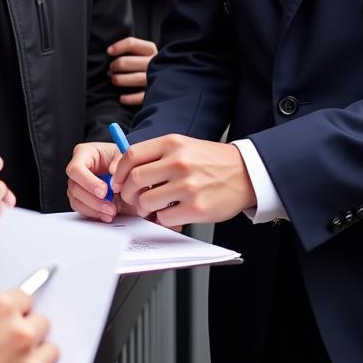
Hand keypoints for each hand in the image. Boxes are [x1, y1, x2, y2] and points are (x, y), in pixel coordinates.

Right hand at [65, 141, 139, 222]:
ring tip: (112, 211)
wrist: (125, 172)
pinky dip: (95, 214)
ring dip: (95, 209)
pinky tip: (107, 214)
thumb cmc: (120, 159)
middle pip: (74, 187)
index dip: (87, 181)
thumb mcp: (123, 154)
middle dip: (93, 200)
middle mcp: (78, 170)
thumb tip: (113, 171)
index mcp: (84, 153)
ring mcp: (77, 185)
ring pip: (77, 201)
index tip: (103, 191)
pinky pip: (82, 210)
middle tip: (110, 206)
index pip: (76, 168)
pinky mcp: (81, 198)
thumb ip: (119, 160)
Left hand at [107, 36, 156, 105]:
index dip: (119, 47)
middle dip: (118, 64)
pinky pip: (142, 96)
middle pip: (132, 61)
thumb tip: (110, 52)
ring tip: (113, 80)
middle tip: (110, 68)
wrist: (166, 81)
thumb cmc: (144, 64)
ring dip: (121, 79)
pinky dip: (130, 98)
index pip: (132, 44)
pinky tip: (122, 98)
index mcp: (150, 50)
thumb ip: (130, 51)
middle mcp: (155, 63)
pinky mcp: (156, 93)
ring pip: (137, 78)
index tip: (109, 51)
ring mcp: (157, 78)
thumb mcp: (141, 53)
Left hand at [113, 136, 254, 228]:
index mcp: (172, 143)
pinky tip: (171, 212)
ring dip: (145, 208)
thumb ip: (155, 154)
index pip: (132, 155)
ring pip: (146, 202)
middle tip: (131, 197)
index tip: (118, 180)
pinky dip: (163, 218)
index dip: (120, 171)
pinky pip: (164, 218)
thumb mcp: (183, 146)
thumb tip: (123, 168)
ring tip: (154, 206)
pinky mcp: (196, 208)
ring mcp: (188, 186)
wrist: (245, 173)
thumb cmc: (211, 160)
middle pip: (135, 180)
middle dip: (128, 192)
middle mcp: (179, 162)